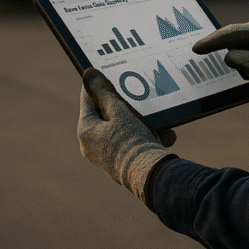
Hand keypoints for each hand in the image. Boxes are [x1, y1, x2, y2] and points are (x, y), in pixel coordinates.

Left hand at [78, 69, 175, 205]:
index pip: (87, 99)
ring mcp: (105, 155)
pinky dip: (144, 134)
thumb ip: (105, 92)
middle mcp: (91, 145)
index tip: (107, 71)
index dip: (98, 84)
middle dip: (123, 102)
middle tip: (134, 90)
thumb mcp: (119, 111)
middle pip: (105, 114)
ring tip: (152, 112)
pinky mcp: (120, 162)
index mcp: (85, 131)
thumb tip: (87, 74)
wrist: (151, 177)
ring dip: (137, 118)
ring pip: (120, 127)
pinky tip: (163, 131)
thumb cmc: (132, 142)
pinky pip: (130, 141)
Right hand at [192, 18, 248, 109]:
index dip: (212, 40)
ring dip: (237, 63)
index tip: (197, 48)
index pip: (231, 33)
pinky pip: (241, 58)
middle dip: (215, 46)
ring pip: (235, 50)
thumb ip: (242, 60)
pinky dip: (243, 67)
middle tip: (196, 51)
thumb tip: (227, 57)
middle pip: (229, 38)